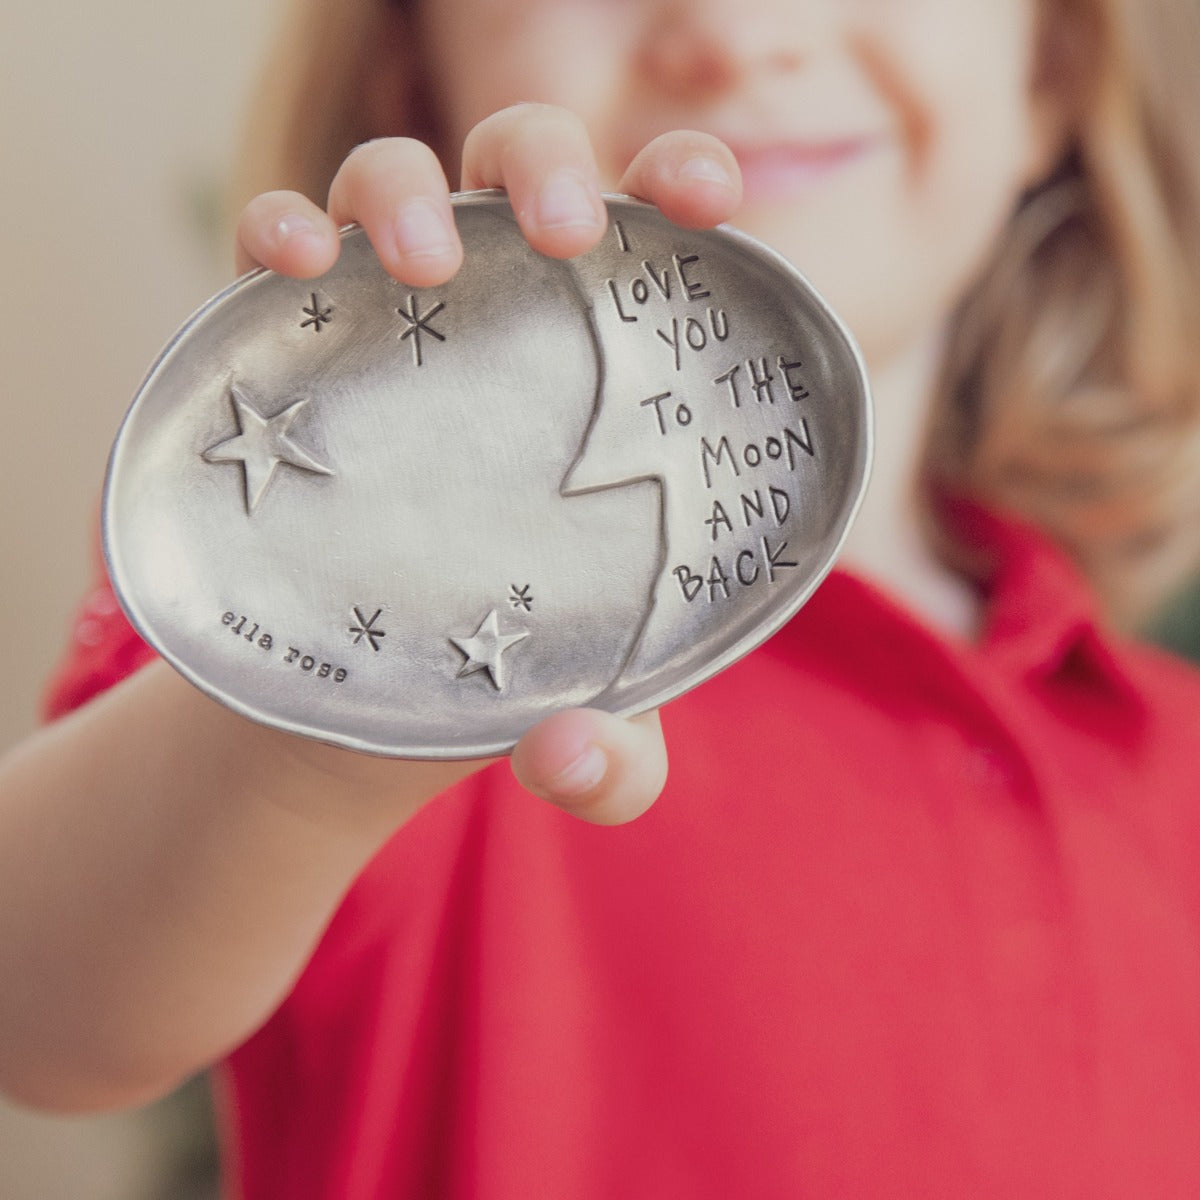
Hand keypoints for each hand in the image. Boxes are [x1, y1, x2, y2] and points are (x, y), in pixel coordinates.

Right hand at [232, 104, 742, 825]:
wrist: (367, 701)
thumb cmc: (508, 679)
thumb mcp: (584, 734)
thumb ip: (613, 765)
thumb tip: (569, 759)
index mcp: (607, 373)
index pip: (658, 236)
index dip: (683, 179)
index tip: (704, 200)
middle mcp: (505, 324)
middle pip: (526, 168)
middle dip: (550, 166)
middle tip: (565, 240)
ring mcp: (392, 327)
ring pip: (395, 182)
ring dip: (406, 190)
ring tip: (418, 265)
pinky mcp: (293, 348)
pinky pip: (274, 244)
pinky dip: (276, 225)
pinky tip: (290, 264)